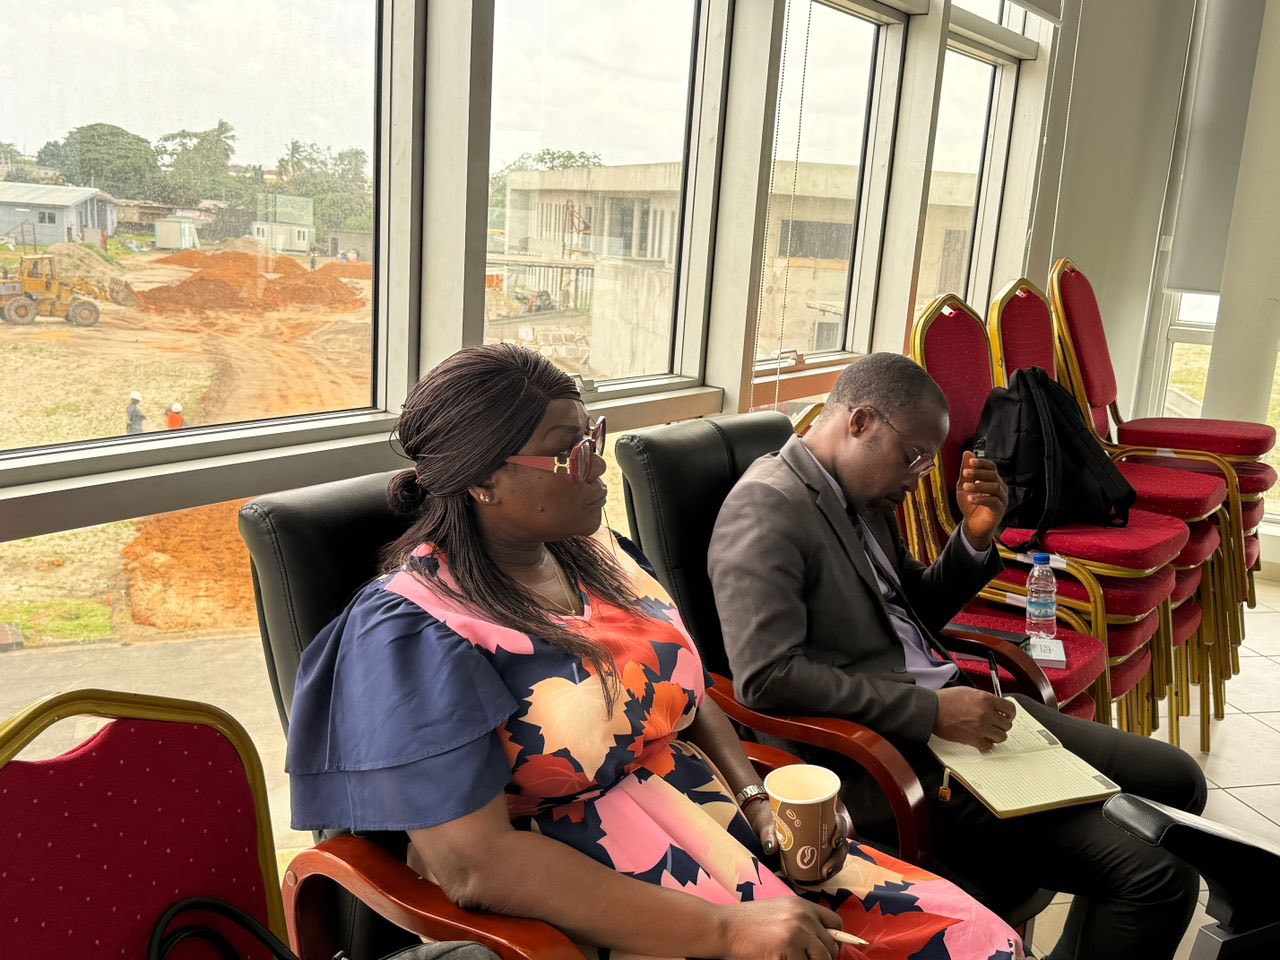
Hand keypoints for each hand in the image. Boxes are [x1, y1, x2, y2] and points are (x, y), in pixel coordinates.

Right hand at [718, 897, 849, 959]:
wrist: (724, 927)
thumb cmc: (748, 921)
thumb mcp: (779, 910)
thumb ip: (801, 919)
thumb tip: (823, 938)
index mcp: (802, 905)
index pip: (836, 923)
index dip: (834, 939)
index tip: (827, 948)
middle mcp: (803, 918)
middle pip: (831, 946)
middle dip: (822, 957)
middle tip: (805, 958)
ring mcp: (796, 935)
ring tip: (791, 957)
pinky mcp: (787, 952)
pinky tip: (779, 958)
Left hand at [746, 796, 852, 881]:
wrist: (768, 826)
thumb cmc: (773, 820)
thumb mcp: (771, 824)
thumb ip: (769, 834)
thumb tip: (770, 848)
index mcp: (820, 817)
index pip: (838, 822)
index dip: (841, 831)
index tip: (834, 841)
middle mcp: (826, 831)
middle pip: (840, 843)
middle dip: (838, 856)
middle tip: (827, 868)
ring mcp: (823, 844)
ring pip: (837, 855)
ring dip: (835, 866)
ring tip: (825, 874)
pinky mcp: (819, 856)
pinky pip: (829, 863)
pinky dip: (828, 871)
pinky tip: (821, 878)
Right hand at [934, 687, 1016, 750]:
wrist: (932, 709)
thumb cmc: (946, 700)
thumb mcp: (969, 692)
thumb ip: (985, 699)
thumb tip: (995, 706)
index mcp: (985, 699)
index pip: (1010, 708)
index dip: (1010, 713)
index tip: (1007, 715)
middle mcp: (985, 714)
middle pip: (1007, 725)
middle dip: (1002, 724)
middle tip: (996, 723)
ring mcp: (980, 728)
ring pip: (1001, 737)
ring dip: (996, 735)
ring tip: (989, 732)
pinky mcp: (973, 739)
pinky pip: (988, 746)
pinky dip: (986, 743)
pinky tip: (981, 738)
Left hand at [956, 451, 1007, 549]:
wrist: (972, 524)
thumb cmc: (970, 504)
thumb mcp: (963, 485)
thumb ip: (965, 471)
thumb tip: (967, 453)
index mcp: (992, 479)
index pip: (991, 467)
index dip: (982, 463)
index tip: (970, 461)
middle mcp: (999, 487)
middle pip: (993, 475)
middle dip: (978, 473)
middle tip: (965, 473)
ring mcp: (1001, 498)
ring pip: (994, 487)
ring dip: (979, 486)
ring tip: (966, 487)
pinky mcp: (999, 509)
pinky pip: (993, 501)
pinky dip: (981, 499)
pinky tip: (971, 499)